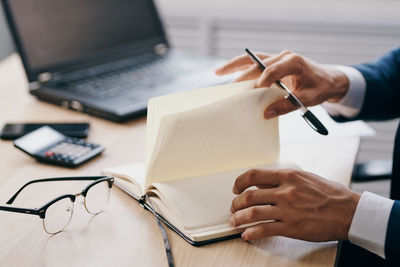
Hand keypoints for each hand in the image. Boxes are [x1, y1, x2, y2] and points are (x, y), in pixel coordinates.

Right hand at [215, 50, 349, 118]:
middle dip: (241, 73)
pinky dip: (240, 67)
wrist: (328, 79)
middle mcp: (283, 57)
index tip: (254, 93)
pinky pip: (254, 63)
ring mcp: (277, 58)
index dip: (262, 81)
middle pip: (257, 62)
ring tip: (218, 72)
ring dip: (235, 65)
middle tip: (225, 82)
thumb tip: (266, 113)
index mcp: (294, 62)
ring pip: (252, 59)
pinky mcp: (273, 63)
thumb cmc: (320, 88)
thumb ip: (287, 106)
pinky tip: (226, 72)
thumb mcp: (308, 99)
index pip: (273, 70)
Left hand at [230, 169, 360, 241]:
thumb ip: (283, 180)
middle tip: (233, 208)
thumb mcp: (305, 178)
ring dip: (239, 218)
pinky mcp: (292, 227)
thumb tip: (263, 183)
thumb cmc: (330, 194)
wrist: (349, 212)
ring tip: (234, 222)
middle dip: (236, 203)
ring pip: (252, 213)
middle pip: (249, 195)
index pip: (253, 175)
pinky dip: (252, 233)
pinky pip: (264, 229)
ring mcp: (287, 209)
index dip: (239, 182)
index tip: (236, 188)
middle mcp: (285, 191)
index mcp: (288, 176)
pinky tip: (247, 234)